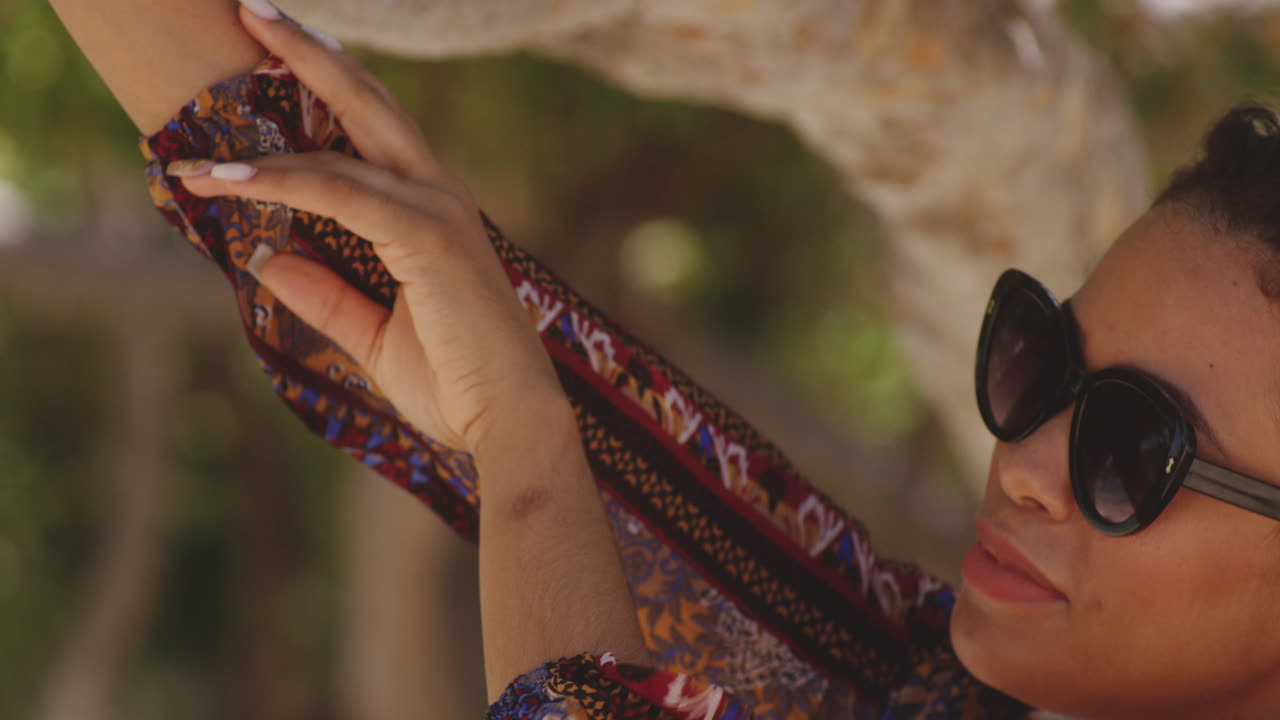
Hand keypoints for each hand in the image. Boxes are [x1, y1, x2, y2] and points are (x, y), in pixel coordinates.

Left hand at [171, 5, 565, 455]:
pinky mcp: (428, 238)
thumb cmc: (458, 386)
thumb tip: (268, 261)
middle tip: (252, 8)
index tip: (266, 64)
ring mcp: (438, 211)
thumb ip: (328, 297)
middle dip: (308, 54)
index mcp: (432, 215)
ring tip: (210, 98)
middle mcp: (439, 197)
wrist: (511, 425)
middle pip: (367, 102)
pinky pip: (341, 194)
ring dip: (272, 119)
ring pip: (345, 143)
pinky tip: (226, 180)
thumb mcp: (376, 338)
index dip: (319, 93)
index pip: (371, 133)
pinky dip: (282, 182)